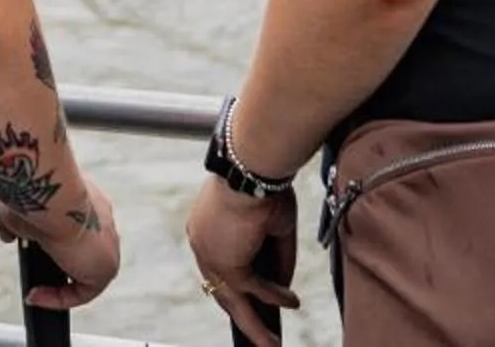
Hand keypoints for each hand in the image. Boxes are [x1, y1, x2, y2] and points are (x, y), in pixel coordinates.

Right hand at [0, 178, 119, 307]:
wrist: (50, 191)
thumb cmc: (35, 188)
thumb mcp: (14, 203)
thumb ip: (11, 220)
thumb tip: (7, 235)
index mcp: (86, 199)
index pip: (75, 227)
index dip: (51, 243)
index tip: (30, 246)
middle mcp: (102, 220)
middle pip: (80, 252)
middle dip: (54, 262)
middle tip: (33, 267)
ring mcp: (108, 244)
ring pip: (83, 273)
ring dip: (57, 282)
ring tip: (33, 287)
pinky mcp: (106, 268)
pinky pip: (82, 292)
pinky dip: (58, 297)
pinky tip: (36, 295)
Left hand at [186, 174, 299, 345]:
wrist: (253, 166)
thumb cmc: (262, 185)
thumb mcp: (271, 226)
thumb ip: (275, 259)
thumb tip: (283, 288)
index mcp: (205, 228)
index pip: (217, 266)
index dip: (233, 287)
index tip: (247, 303)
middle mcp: (202, 242)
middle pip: (221, 289)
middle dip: (241, 313)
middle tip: (256, 334)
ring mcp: (210, 254)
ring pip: (233, 299)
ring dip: (253, 324)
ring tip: (271, 343)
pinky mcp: (226, 262)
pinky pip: (253, 289)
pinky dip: (273, 297)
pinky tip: (292, 302)